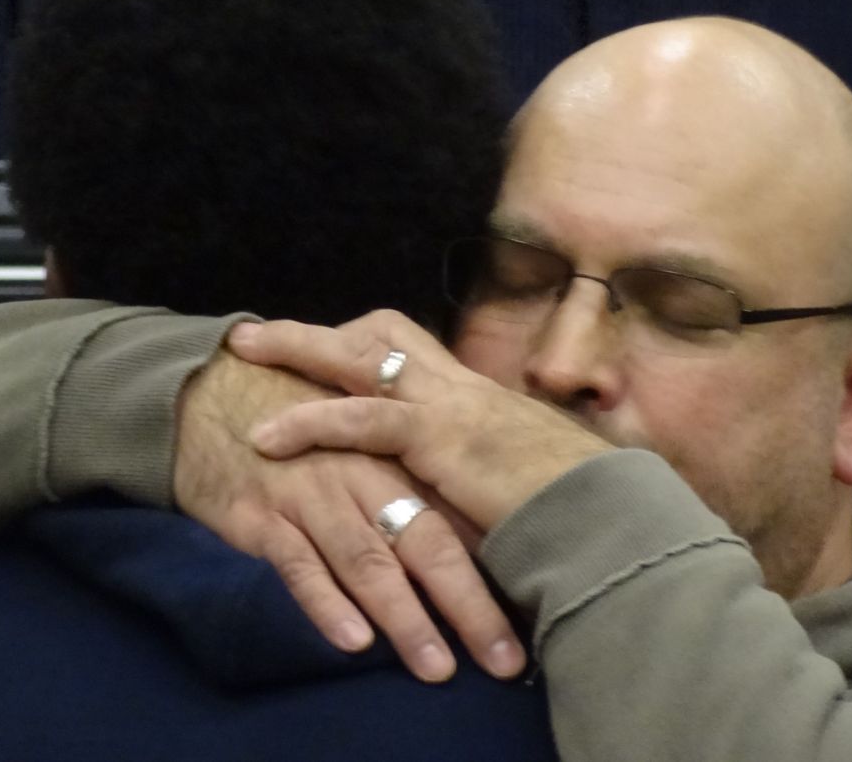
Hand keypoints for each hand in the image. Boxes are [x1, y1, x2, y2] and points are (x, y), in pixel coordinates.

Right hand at [173, 347, 526, 682]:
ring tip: (435, 666)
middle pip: (426, 542)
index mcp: (393, 456)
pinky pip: (298, 564)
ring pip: (367, 560)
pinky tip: (353, 642)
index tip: (529, 622)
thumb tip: (467, 544)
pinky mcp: (261, 514)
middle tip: (501, 660)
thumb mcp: (358, 441)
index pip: (458, 519)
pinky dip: (326, 604)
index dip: (496, 572)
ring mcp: (311, 493)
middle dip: (466, 606)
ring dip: (403, 617)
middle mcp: (361, 473)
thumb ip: (407, 485)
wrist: (206, 393)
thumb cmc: (293, 422)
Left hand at [228, 310, 613, 530]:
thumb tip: (469, 489)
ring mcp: (449, 406)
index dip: (360, 344)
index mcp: (478, 397)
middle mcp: (460, 388)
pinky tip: (266, 438)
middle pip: (379, 334)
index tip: (320, 347)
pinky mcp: (439, 439)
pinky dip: (309, 423)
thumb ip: (486, 475)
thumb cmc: (576, 510)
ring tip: (242, 351)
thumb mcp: (522, 480)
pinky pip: (361, 419)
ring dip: (296, 350)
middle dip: (315, 333)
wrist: (609, 518)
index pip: (411, 349)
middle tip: (257, 335)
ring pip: (358, 358)